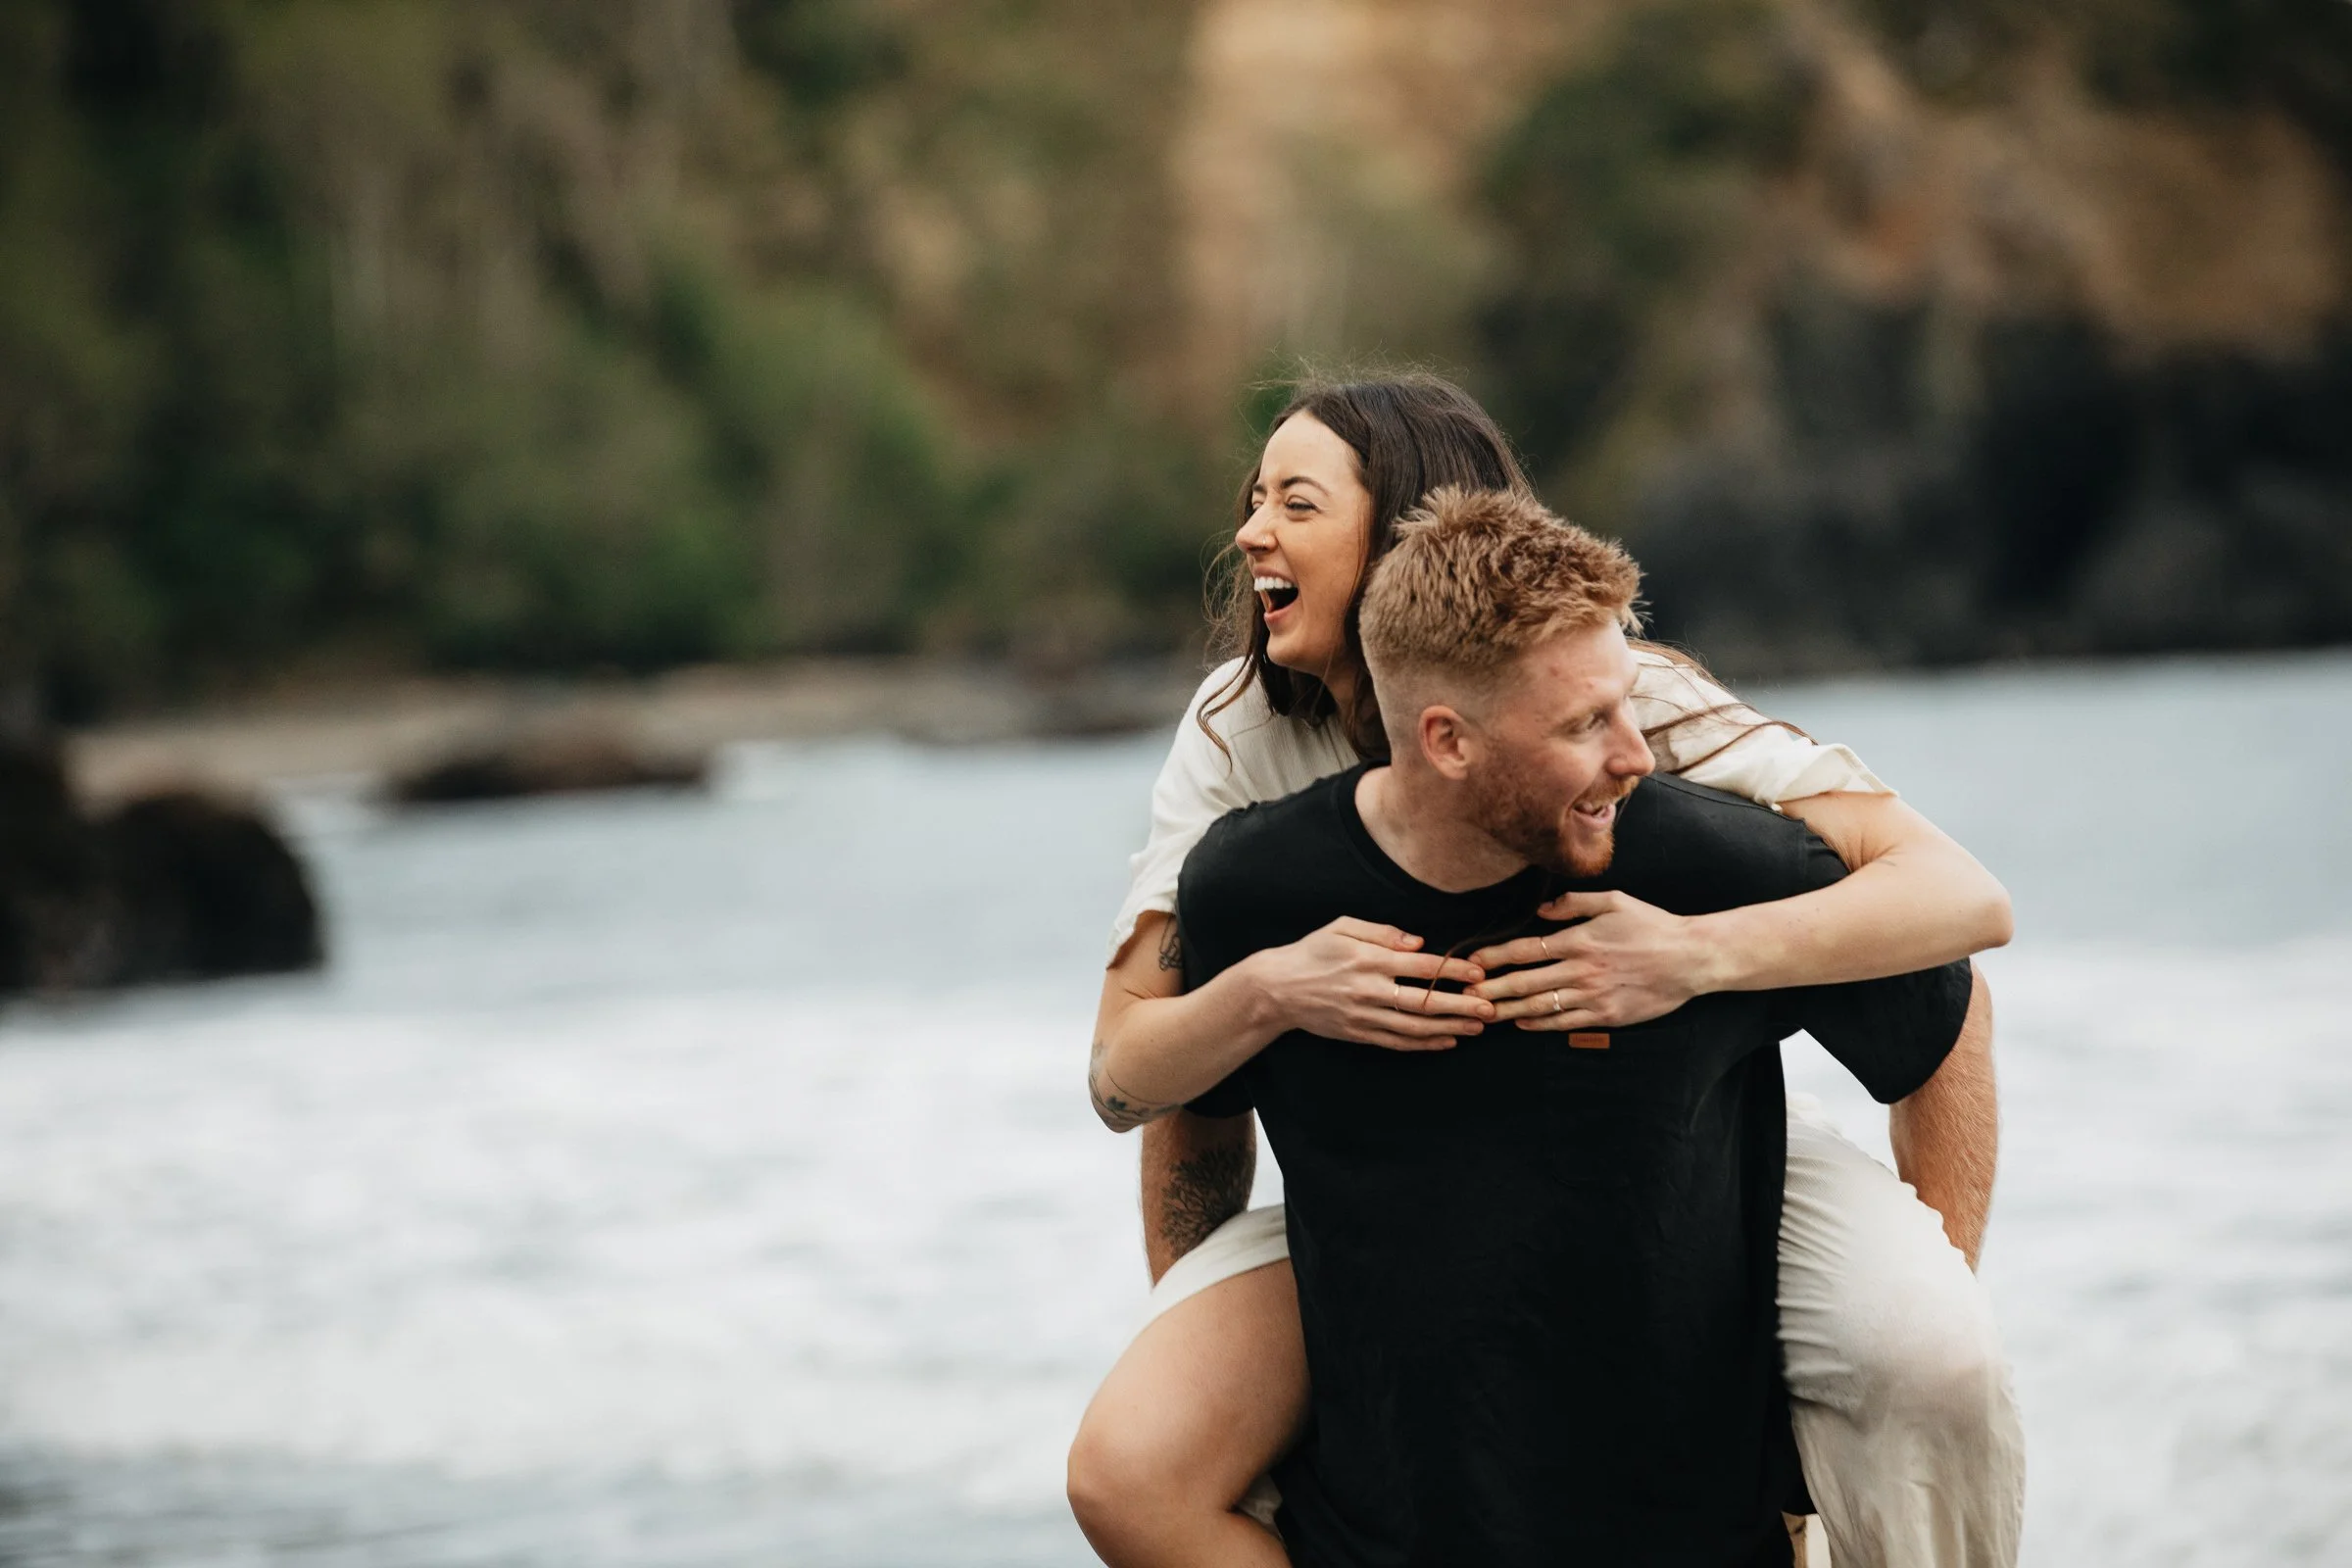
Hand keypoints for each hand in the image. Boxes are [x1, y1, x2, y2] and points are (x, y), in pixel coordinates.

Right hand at [1245, 917, 1493, 1050]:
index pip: (1421, 966)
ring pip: (1415, 1026)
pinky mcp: (1358, 1033)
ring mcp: (1364, 1015)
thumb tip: (1418, 942)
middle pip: (1425, 1000)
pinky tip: (1447, 1041)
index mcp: (1368, 959)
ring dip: (1450, 1027)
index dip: (1453, 970)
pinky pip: (1398, 1042)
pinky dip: (1424, 1043)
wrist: (1276, 989)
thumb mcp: (1342, 927)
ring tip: (1478, 1027)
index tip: (1479, 972)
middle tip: (1491, 1007)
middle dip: (1462, 1005)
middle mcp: (1369, 989)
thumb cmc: (1311, 952)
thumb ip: (1382, 932)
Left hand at [1467, 891, 1714, 1030]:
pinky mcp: (1606, 1015)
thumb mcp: (1614, 901)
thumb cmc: (1652, 926)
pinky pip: (1564, 1022)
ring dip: (1507, 1010)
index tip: (1472, 962)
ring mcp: (1593, 995)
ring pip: (1540, 1005)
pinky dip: (1539, 1023)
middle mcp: (1581, 969)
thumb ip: (1573, 904)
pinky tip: (1520, 1022)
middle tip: (1464, 995)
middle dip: (1491, 989)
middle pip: (1524, 981)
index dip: (1495, 956)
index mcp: (1579, 939)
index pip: (1525, 949)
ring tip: (1482, 1013)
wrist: (1691, 958)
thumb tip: (1540, 912)